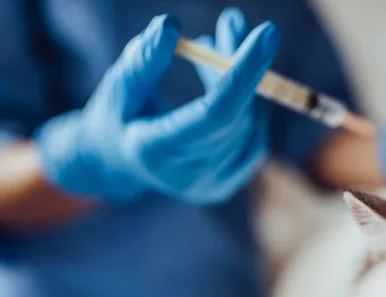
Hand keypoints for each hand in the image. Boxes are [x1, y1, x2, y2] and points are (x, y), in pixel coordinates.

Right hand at [35, 13, 280, 203]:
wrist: (118, 164)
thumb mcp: (120, 85)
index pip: (215, 114)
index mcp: (156, 152)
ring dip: (244, 78)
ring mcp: (208, 186)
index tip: (267, 33)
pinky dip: (247, 104)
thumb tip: (171, 24)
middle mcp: (187, 175)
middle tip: (234, 21)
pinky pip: (253, 140)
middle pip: (236, 115)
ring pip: (248, 124)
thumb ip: (145, 59)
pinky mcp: (224, 186)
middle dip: (243, 63)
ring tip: (221, 41)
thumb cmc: (118, 117)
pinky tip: (230, 80)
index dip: (244, 73)